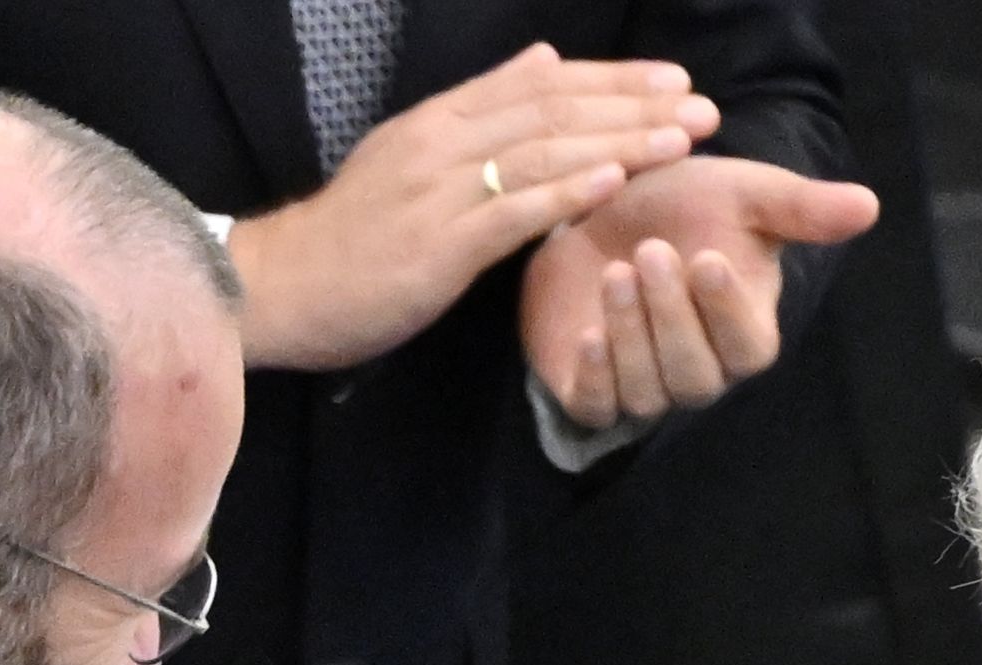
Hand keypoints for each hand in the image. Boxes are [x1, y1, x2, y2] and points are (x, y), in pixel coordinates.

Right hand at [230, 45, 716, 373]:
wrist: (280, 287)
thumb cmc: (351, 235)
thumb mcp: (411, 153)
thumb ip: (479, 110)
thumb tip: (542, 61)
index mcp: (441, 119)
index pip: (542, 84)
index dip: (613, 79)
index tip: (672, 81)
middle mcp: (443, 143)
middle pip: (554, 110)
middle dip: (635, 107)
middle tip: (701, 110)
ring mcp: (439, 194)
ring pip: (543, 154)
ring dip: (620, 144)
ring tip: (681, 140)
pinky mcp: (437, 248)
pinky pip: (512, 213)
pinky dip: (567, 194)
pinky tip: (615, 182)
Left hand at [521, 156, 880, 429]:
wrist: (604, 208)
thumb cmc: (683, 206)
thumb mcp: (742, 194)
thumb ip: (800, 207)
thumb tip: (869, 206)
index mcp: (744, 333)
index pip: (748, 348)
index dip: (726, 311)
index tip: (707, 259)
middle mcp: (698, 371)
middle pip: (696, 375)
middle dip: (671, 315)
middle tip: (650, 251)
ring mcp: (644, 386)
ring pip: (647, 391)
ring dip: (632, 334)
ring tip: (616, 271)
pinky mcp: (590, 390)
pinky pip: (597, 408)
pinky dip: (595, 379)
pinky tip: (588, 335)